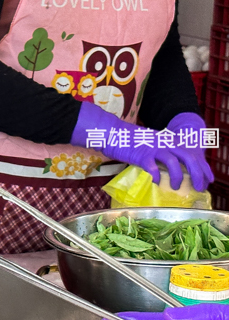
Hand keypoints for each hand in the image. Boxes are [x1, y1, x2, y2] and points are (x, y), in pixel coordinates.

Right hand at [70, 104, 213, 190]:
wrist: (110, 132)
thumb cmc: (128, 140)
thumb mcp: (150, 143)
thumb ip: (161, 153)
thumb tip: (169, 170)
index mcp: (168, 141)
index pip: (192, 153)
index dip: (203, 167)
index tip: (209, 179)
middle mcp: (164, 143)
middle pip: (188, 157)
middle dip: (198, 174)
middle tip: (200, 187)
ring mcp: (153, 148)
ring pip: (174, 162)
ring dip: (178, 177)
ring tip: (176, 187)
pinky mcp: (141, 155)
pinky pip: (152, 168)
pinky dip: (156, 177)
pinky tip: (155, 183)